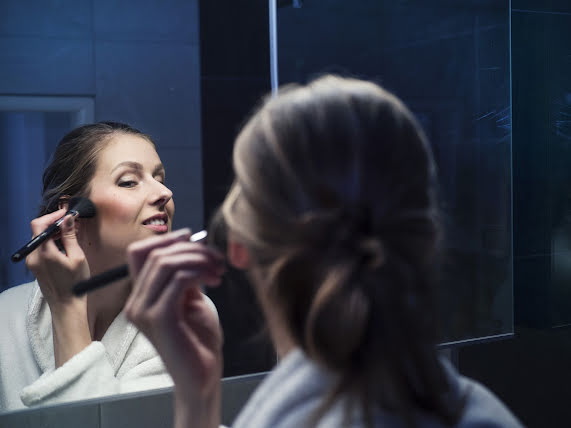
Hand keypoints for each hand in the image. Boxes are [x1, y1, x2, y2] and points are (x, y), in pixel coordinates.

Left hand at [26, 208, 89, 308]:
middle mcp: (34, 256)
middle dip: (54, 223)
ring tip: (70, 234)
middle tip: (71, 223)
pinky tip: (63, 245)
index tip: (65, 213)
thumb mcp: (77, 257)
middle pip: (38, 230)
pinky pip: (39, 248)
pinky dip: (50, 242)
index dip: (52, 215)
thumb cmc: (74, 284)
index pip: (39, 224)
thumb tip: (68, 219)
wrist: (66, 305)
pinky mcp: (34, 266)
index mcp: (44, 253)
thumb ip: (70, 236)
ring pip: (39, 239)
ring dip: (53, 233)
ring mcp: (32, 262)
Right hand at [125, 229, 224, 400]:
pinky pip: (178, 279)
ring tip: (219, 271)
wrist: (202, 376)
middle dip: (192, 249)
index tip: (195, 239)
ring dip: (199, 259)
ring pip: (166, 263)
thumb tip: (189, 243)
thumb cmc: (199, 339)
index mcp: (141, 295)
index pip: (139, 252)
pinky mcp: (159, 318)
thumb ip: (184, 275)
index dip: (166, 239)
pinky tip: (214, 281)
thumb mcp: (191, 299)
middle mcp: (135, 302)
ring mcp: (143, 311)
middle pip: (155, 254)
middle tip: (217, 259)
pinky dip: (199, 272)